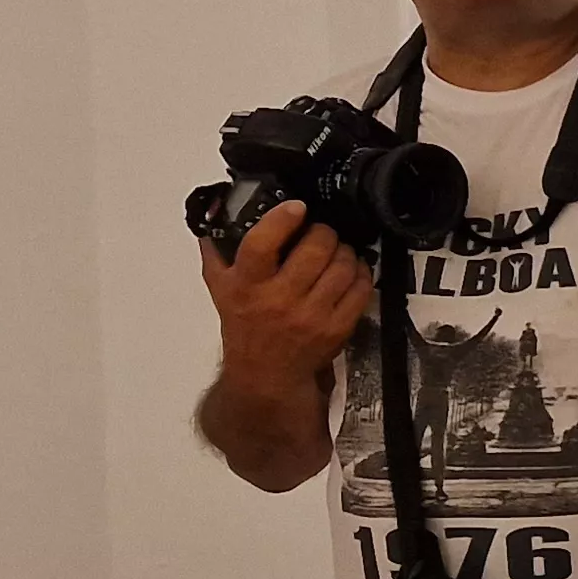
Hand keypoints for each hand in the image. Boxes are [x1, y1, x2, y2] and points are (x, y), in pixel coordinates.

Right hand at [199, 203, 368, 384]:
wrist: (266, 371)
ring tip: (337, 249)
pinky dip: (361, 272)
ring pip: (343, 267)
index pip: (261, 245)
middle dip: (324, 232)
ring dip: (345, 250)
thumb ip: (216, 248)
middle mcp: (279, 299)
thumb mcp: (220, 287)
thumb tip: (216, 210)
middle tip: (321, 232)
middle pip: (315, 250)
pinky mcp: (338, 327)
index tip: (297, 207)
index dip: (282, 220)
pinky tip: (352, 269)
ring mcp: (312, 315)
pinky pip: (361, 289)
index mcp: (247, 285)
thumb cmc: (244, 323)